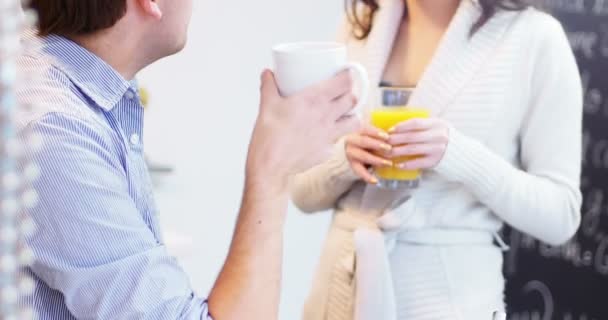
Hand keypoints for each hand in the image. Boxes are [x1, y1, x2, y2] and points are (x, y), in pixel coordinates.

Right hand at [247, 70, 359, 186]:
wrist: (271, 166)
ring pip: (355, 120)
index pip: (344, 82)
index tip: (345, 74)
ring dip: (351, 114)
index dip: (348, 76)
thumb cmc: (269, 136)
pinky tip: (326, 133)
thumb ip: (269, 86)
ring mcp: (330, 134)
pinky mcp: (328, 150)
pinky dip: (337, 134)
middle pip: (352, 99)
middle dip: (349, 93)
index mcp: (314, 99)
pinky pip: (340, 139)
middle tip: (341, 92)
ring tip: (342, 113)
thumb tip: (268, 74)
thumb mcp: (267, 105)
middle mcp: (327, 115)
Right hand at [345, 124, 392, 183]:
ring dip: (377, 160)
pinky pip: (359, 172)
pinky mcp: (352, 165)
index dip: (376, 132)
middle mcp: (352, 141)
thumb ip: (383, 136)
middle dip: (377, 145)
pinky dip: (367, 177)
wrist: (352, 151)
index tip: (387, 136)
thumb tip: (399, 137)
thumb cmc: (369, 142)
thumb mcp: (373, 136)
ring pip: (363, 156)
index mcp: (359, 132)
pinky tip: (375, 181)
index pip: (366, 129)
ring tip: (389, 164)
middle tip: (389, 149)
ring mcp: (351, 154)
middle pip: (364, 142)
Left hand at [387, 118, 449, 169]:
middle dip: (394, 139)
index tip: (390, 130)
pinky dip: (406, 164)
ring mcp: (437, 149)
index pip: (415, 123)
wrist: (460, 153)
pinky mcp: (435, 161)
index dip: (401, 126)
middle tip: (383, 142)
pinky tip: (397, 164)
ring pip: (411, 149)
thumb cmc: (442, 138)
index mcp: (437, 124)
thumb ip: (422, 126)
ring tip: (386, 153)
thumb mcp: (436, 127)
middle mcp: (438, 136)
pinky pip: (418, 162)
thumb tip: (397, 127)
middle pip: (411, 136)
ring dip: (396, 151)